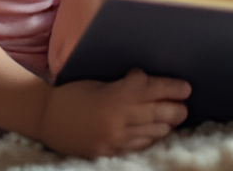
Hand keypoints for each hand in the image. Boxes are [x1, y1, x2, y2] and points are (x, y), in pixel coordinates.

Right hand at [38, 70, 189, 157]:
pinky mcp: (108, 153)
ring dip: (167, 124)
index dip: (172, 88)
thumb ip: (125, 84)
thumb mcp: (101, 82)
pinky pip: (137, 146)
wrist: (46, 118)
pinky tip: (158, 133)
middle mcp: (118, 119)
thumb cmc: (74, 92)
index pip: (153, 90)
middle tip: (186, 103)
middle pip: (158, 113)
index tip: (186, 87)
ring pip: (152, 132)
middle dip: (176, 108)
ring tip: (176, 117)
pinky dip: (150, 139)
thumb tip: (148, 80)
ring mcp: (113, 139)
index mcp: (116, 96)